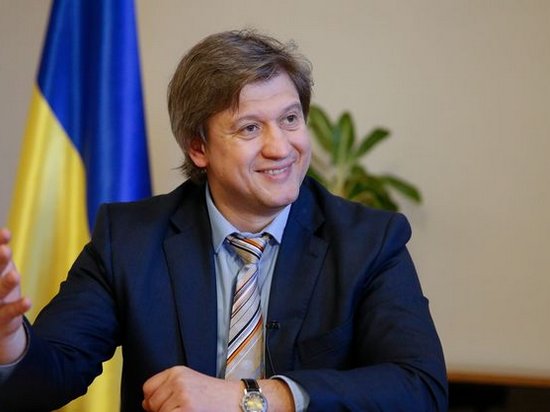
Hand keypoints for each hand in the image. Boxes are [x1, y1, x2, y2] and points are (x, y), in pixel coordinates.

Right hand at [0, 228, 30, 363]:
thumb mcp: (1, 270)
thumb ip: (2, 254)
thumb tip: (5, 232)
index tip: (7, 234)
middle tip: (5, 251)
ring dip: (6, 284)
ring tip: (15, 276)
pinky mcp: (0, 319)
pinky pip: (9, 313)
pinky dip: (18, 307)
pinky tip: (28, 301)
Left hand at [142, 366, 240, 411]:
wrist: (238, 400)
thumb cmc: (216, 395)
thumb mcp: (190, 382)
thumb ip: (169, 388)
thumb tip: (147, 404)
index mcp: (177, 372)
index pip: (148, 388)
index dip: (152, 401)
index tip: (160, 406)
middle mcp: (177, 381)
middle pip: (151, 403)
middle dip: (161, 411)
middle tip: (179, 409)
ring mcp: (181, 396)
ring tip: (188, 411)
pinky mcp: (186, 410)